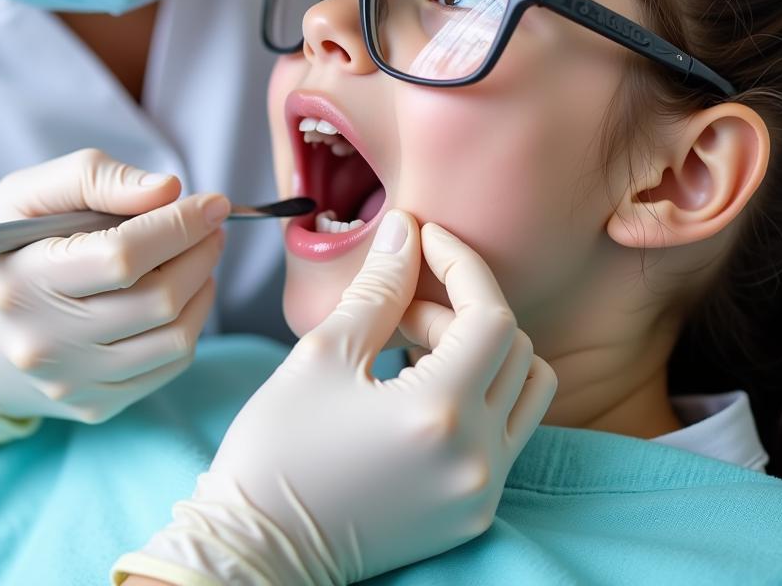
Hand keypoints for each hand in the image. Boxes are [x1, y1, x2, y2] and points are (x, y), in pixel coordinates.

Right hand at [0, 149, 229, 443]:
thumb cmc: (10, 251)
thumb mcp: (28, 194)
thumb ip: (96, 178)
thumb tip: (167, 190)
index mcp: (24, 281)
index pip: (123, 256)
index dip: (179, 226)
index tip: (211, 203)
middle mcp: (45, 342)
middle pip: (158, 299)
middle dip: (201, 252)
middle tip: (211, 226)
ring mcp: (72, 381)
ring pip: (175, 337)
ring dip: (204, 286)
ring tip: (199, 255)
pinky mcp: (95, 405)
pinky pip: (169, 365)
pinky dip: (191, 322)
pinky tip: (182, 293)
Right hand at [112, 210, 556, 585]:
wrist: (257, 550)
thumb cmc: (277, 450)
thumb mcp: (323, 355)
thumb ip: (378, 288)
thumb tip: (406, 230)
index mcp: (441, 414)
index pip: (491, 315)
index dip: (461, 264)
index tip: (426, 239)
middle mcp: (478, 458)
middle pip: (513, 347)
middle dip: (460, 308)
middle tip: (400, 307)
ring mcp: (482, 491)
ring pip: (524, 389)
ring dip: (479, 350)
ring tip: (410, 347)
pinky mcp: (473, 512)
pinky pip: (506, 432)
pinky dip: (477, 392)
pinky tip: (416, 387)